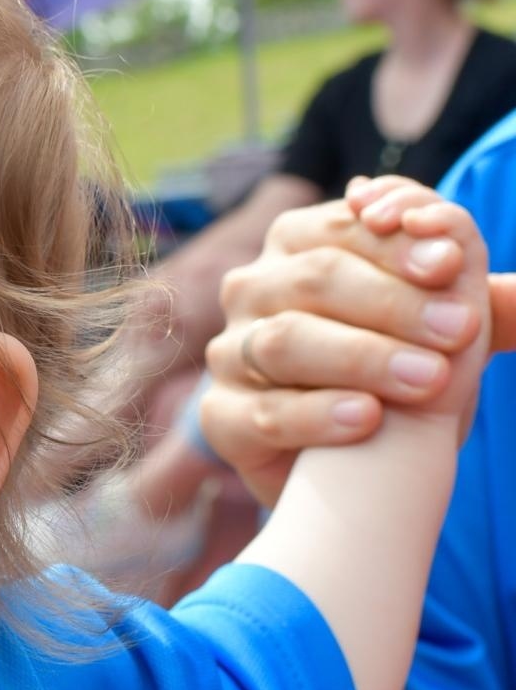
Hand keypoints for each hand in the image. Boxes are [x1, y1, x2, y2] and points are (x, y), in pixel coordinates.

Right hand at [202, 177, 509, 504]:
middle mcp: (251, 290)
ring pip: (283, 342)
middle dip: (392, 302)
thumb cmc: (400, 370)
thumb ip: (469, 284)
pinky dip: (316, 414)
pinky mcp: (220, 416)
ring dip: (362, 357)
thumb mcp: (444, 322)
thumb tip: (464, 240)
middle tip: (458, 330)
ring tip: (428, 379)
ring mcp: (228, 354)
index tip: (450, 264)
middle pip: (313, 279)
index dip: (394, 244)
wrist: (358, 461)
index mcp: (296, 245)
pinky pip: (262, 412)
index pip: (339, 228)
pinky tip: (367, 419)